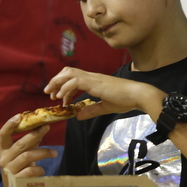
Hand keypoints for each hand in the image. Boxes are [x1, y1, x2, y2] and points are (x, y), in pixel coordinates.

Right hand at [0, 115, 57, 186]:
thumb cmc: (19, 172)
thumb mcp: (23, 156)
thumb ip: (30, 143)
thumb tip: (42, 127)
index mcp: (4, 151)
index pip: (3, 134)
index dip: (10, 124)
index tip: (20, 116)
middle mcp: (4, 159)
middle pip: (20, 144)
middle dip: (35, 134)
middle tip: (47, 127)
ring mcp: (9, 171)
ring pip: (27, 156)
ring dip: (44, 152)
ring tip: (55, 152)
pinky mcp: (16, 182)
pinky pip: (30, 171)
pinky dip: (39, 169)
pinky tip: (43, 170)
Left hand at [44, 67, 164, 119]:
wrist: (138, 95)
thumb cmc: (126, 100)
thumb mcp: (105, 107)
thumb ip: (91, 110)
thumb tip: (78, 115)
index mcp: (94, 80)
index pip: (73, 76)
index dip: (62, 85)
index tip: (58, 97)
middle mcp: (92, 76)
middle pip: (67, 71)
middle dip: (56, 81)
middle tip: (49, 93)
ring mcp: (93, 78)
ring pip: (69, 74)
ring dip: (58, 83)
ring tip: (52, 95)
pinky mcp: (95, 83)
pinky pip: (75, 81)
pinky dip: (66, 89)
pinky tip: (64, 98)